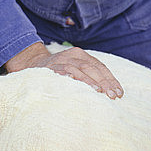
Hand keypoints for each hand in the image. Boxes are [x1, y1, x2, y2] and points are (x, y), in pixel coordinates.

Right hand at [4, 43, 123, 98]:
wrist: (31, 64)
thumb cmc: (57, 71)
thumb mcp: (73, 69)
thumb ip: (87, 76)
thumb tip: (108, 92)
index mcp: (80, 55)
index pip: (100, 66)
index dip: (111, 79)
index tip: (119, 93)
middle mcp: (72, 55)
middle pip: (93, 68)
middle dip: (105, 82)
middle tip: (114, 96)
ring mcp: (61, 60)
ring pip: (81, 69)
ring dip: (92, 82)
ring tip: (102, 93)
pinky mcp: (51, 67)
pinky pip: (64, 72)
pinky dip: (75, 79)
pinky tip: (82, 88)